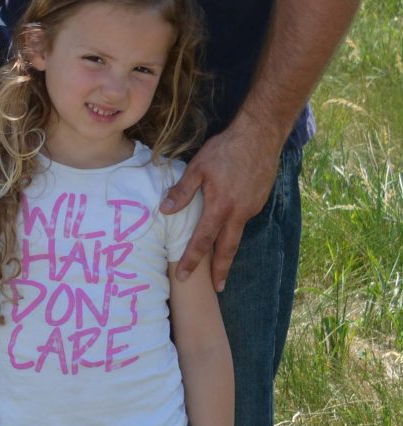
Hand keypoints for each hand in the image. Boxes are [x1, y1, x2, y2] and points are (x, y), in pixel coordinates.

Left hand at [161, 120, 281, 290]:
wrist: (260, 136)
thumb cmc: (225, 150)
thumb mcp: (198, 167)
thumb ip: (182, 191)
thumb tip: (165, 211)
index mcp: (220, 206)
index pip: (203, 240)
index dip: (192, 259)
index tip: (184, 275)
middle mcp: (238, 212)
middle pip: (228, 249)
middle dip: (220, 270)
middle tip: (216, 289)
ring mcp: (251, 208)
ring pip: (237, 236)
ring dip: (228, 253)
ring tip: (221, 268)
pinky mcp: (259, 201)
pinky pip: (244, 221)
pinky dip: (234, 231)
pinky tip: (228, 232)